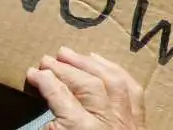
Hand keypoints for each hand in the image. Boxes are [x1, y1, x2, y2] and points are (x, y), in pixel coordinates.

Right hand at [26, 47, 145, 129]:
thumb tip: (52, 115)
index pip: (61, 97)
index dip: (45, 82)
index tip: (32, 72)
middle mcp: (107, 119)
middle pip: (86, 84)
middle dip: (65, 69)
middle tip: (47, 59)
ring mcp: (127, 117)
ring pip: (111, 79)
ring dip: (89, 63)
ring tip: (68, 53)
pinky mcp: (140, 119)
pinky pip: (132, 87)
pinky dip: (116, 70)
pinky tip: (101, 61)